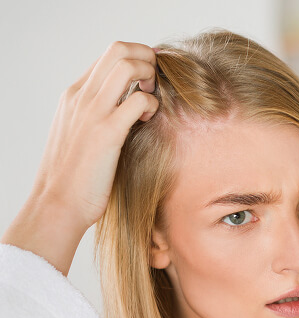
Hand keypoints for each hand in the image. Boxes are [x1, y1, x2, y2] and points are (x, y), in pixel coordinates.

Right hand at [2, 41, 158, 274]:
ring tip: (154, 99)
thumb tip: (129, 107)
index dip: (137, 59)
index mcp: (74, 95)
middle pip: (119, 50)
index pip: (108, 55)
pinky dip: (152, 104)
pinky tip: (150, 120)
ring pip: (127, 66)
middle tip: (157, 84)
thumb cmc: (76, 176)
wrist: (57, 203)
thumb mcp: (83, 134)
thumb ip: (100, 114)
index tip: (152, 77)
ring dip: (151, 76)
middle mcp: (81, 97)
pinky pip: (138, 101)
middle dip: (147, 59)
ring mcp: (92, 112)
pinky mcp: (106, 132)